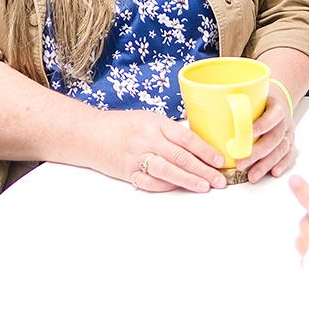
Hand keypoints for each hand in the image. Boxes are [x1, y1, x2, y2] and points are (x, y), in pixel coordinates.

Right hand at [95, 109, 227, 192]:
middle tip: (219, 179)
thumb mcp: (148, 120)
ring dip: (189, 180)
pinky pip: (151, 182)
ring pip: (168, 171)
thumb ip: (170, 132)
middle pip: (181, 157)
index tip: (219, 160)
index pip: (187, 138)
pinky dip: (166, 186)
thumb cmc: (122, 126)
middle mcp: (147, 139)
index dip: (205, 150)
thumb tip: (198, 147)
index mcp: (156, 123)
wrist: (89, 134)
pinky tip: (179, 188)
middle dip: (204, 170)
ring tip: (205, 186)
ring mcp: (136, 157)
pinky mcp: (127, 172)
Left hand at [237, 91, 294, 182]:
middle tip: (241, 164)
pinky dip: (281, 165)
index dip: (262, 125)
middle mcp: (283, 121)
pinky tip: (273, 172)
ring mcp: (287, 133)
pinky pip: (288, 155)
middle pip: (274, 138)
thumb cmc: (259, 98)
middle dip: (257, 153)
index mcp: (275, 106)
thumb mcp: (249, 93)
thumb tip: (200, 108)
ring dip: (266, 164)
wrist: (277, 100)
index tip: (248, 133)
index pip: (273, 115)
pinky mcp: (288, 143)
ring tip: (252, 176)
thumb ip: (233, 99)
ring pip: (280, 150)